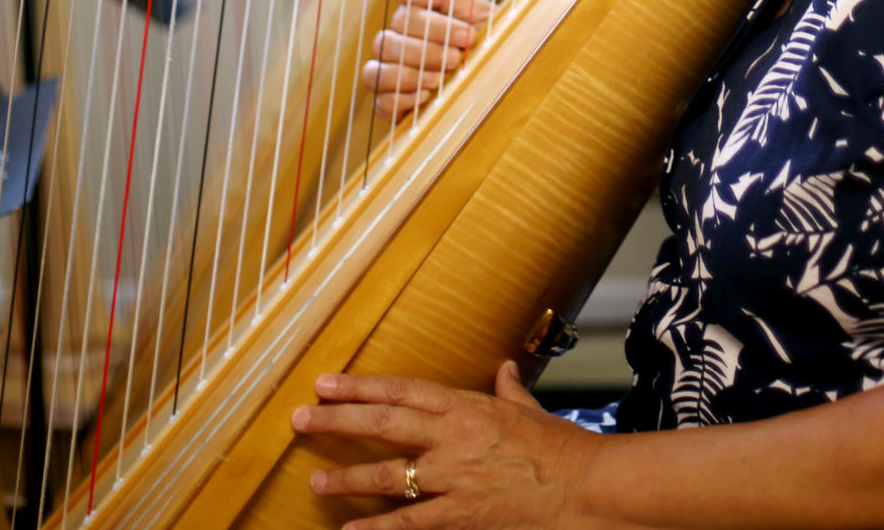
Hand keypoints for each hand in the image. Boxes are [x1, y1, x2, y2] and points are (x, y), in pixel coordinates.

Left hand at [291, 361, 590, 528]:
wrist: (582, 487)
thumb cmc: (558, 447)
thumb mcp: (527, 409)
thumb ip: (508, 390)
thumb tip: (503, 369)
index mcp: (464, 405)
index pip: (401, 390)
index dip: (360, 386)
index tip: (326, 383)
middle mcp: (451, 436)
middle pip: (384, 423)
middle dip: (338, 420)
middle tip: (301, 418)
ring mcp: (452, 477)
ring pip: (388, 473)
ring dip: (347, 476)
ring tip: (314, 481)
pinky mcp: (459, 514)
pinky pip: (409, 523)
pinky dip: (377, 529)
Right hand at [362, 0, 492, 121]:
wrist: (502, 67)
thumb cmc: (482, 34)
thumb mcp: (468, 7)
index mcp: (409, 21)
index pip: (404, 19)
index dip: (436, 28)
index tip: (469, 36)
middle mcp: (394, 47)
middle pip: (386, 44)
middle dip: (424, 52)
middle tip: (455, 59)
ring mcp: (390, 76)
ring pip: (374, 73)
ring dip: (408, 76)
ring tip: (438, 80)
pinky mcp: (393, 106)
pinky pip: (380, 103)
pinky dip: (401, 100)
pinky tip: (426, 97)